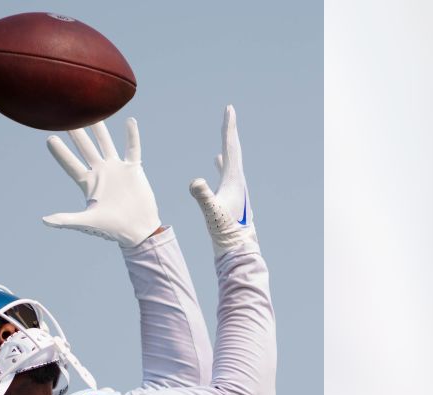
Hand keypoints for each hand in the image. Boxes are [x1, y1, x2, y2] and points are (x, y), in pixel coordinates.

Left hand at [43, 118, 162, 248]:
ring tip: (95, 112)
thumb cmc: (112, 228)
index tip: (49, 138)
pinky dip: (132, 136)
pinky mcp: (133, 169)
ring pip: (106, 143)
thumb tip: (44, 220)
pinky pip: (132, 148)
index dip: (60, 152)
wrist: (137, 230)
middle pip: (85, 148)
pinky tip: (130, 121)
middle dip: (76, 132)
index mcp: (88, 183)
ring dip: (100, 129)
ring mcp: (116, 169)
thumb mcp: (87, 222)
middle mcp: (100, 172)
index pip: (70, 163)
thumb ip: (66, 220)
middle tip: (66, 115)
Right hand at [190, 105, 257, 256]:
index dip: (228, 128)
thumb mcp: (211, 212)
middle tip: (229, 112)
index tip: (229, 109)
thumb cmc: (224, 231)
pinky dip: (222, 162)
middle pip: (233, 149)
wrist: (236, 248)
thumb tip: (195, 181)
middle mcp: (238, 181)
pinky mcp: (231, 195)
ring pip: (231, 160)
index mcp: (234, 179)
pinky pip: (226, 172)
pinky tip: (217, 160)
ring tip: (225, 132)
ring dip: (227, 144)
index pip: (230, 148)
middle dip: (229, 130)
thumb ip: (203, 195)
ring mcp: (236, 188)